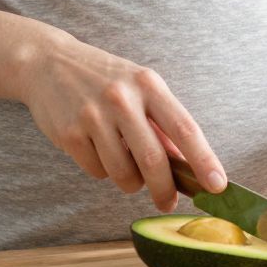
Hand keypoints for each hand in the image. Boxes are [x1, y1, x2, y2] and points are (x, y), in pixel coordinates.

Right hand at [17, 29, 223, 209]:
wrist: (48, 63)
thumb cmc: (104, 80)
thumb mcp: (140, 89)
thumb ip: (163, 125)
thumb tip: (189, 168)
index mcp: (148, 85)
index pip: (184, 128)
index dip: (204, 160)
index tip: (218, 185)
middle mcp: (122, 98)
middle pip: (153, 160)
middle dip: (165, 190)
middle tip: (168, 202)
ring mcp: (93, 115)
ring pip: (124, 173)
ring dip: (130, 182)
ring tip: (124, 164)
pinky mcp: (69, 133)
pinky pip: (97, 171)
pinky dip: (102, 171)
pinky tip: (97, 149)